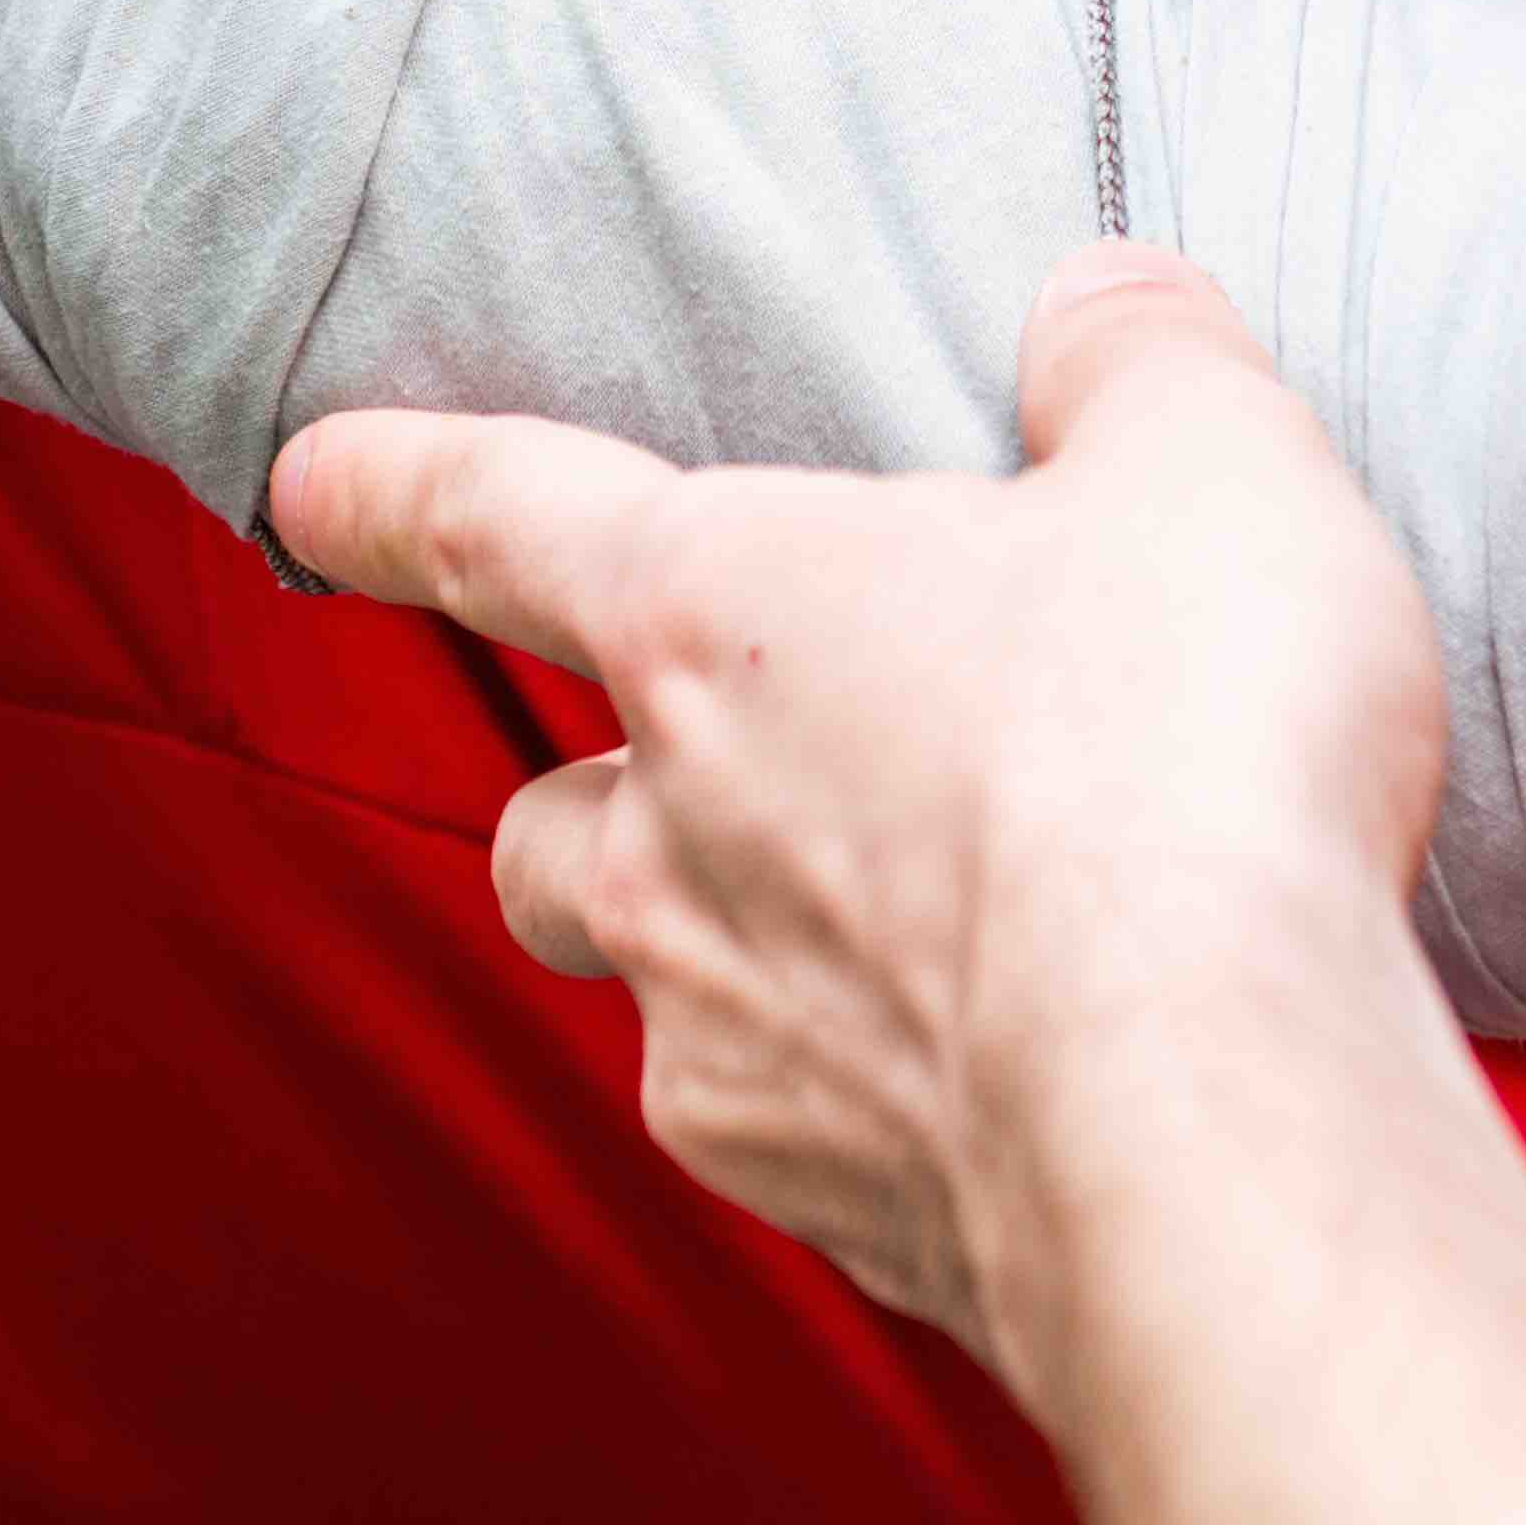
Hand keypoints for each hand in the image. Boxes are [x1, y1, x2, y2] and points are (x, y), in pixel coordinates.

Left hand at [266, 250, 1448, 1382]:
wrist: (1218, 1113)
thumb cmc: (1185, 751)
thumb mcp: (1212, 469)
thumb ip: (1139, 364)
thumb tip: (1103, 309)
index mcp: (710, 612)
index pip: (491, 514)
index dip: (394, 488)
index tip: (307, 481)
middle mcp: (668, 839)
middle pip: (553, 820)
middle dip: (605, 803)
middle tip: (733, 780)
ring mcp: (730, 1048)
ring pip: (659, 996)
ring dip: (739, 963)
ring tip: (911, 942)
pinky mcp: (835, 1216)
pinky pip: (809, 1142)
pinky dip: (887, 1108)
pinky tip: (1029, 1086)